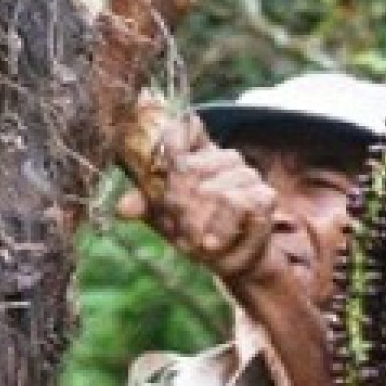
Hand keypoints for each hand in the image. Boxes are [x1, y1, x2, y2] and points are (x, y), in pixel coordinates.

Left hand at [116, 114, 279, 284]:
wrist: (232, 257)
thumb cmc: (195, 229)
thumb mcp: (164, 216)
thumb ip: (145, 205)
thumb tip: (121, 208)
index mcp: (199, 156)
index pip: (185, 128)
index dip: (170, 138)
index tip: (158, 156)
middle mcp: (225, 159)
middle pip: (191, 166)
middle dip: (176, 200)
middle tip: (174, 224)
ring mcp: (247, 175)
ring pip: (215, 189)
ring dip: (199, 220)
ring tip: (194, 241)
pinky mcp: (264, 196)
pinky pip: (238, 203)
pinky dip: (221, 226)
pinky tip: (211, 243)